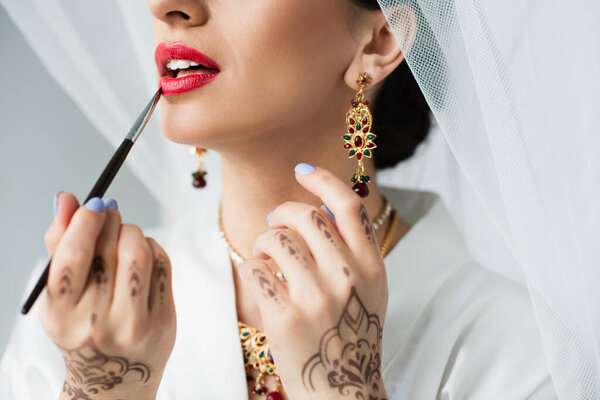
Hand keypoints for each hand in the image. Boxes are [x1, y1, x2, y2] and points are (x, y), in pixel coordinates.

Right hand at [41, 192, 175, 399]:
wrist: (116, 378)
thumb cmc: (84, 326)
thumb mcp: (61, 295)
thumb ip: (60, 244)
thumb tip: (67, 198)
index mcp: (62, 315)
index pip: (73, 258)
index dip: (84, 222)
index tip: (92, 202)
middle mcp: (97, 323)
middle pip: (110, 249)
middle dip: (110, 219)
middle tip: (108, 210)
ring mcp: (135, 325)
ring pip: (139, 252)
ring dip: (132, 231)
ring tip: (125, 232)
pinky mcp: (164, 321)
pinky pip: (161, 264)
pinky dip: (152, 247)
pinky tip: (143, 252)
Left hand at [239, 165, 388, 399]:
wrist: (341, 389)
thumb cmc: (350, 333)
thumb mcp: (369, 289)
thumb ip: (353, 249)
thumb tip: (319, 205)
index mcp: (371, 267)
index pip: (349, 206)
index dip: (323, 180)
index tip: (302, 171)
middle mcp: (347, 278)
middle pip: (306, 216)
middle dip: (281, 212)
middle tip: (273, 223)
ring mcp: (316, 299)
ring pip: (276, 239)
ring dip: (263, 241)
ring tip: (266, 255)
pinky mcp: (285, 318)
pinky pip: (255, 270)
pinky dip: (252, 269)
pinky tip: (261, 281)